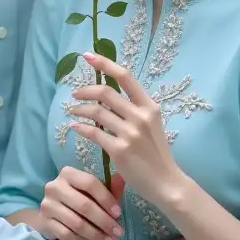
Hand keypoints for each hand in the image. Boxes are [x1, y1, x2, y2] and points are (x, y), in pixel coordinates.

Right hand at [39, 167, 124, 239]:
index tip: (118, 213)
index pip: (90, 183)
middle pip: (84, 205)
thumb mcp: (94, 190)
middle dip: (104, 221)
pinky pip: (67, 234)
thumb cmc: (78, 197)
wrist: (53, 211)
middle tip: (118, 232)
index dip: (106, 199)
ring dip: (96, 234)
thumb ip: (109, 187)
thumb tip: (122, 178)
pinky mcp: (44, 222)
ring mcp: (47, 205)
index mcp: (68, 173)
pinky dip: (82, 239)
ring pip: (76, 222)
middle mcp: (54, 187)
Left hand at [68, 51, 181, 207]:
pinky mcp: (119, 150)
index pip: (125, 77)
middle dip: (85, 90)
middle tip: (75, 94)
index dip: (105, 64)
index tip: (88, 56)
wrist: (166, 182)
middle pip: (105, 92)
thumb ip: (134, 110)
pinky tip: (75, 127)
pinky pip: (94, 133)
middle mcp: (140, 116)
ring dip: (80, 110)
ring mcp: (130, 133)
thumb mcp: (152, 125)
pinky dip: (81, 128)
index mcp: (149, 106)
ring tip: (73, 111)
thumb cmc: (157, 154)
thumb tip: (110, 97)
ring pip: (97, 112)